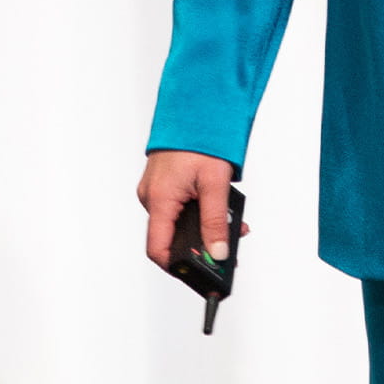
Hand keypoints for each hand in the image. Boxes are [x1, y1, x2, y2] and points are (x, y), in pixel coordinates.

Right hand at [136, 148, 238, 267]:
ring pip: (177, 222)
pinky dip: (197, 212)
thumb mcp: (215, 184)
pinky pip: (177, 208)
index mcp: (159, 199)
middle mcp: (152, 197)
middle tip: (226, 249)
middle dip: (200, 246)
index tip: (199, 275)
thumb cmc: (199, 139)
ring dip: (203, 228)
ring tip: (231, 224)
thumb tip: (218, 253)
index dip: (177, 266)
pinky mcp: (163, 184)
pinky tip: (217, 208)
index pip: (158, 249)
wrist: (194, 108)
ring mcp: (156, 191)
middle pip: (171, 237)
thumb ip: (216, 221)